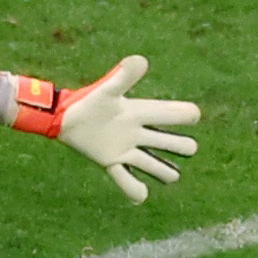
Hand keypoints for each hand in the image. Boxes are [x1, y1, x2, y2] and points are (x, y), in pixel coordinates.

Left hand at [53, 54, 200, 202]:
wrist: (63, 117)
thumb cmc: (88, 101)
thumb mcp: (107, 90)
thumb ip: (123, 77)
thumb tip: (141, 60)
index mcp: (140, 113)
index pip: (169, 114)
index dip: (184, 114)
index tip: (193, 115)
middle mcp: (137, 132)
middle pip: (168, 142)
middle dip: (181, 145)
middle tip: (189, 148)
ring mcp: (126, 149)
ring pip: (152, 164)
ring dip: (163, 171)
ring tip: (171, 176)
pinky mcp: (111, 162)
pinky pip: (126, 179)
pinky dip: (133, 189)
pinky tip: (141, 197)